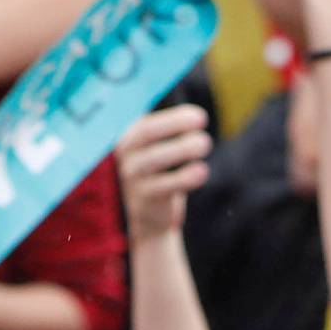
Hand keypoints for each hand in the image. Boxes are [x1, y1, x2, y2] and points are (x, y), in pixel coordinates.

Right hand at [117, 105, 211, 243]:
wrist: (150, 218)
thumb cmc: (159, 174)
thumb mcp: (158, 147)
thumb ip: (167, 128)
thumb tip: (193, 111)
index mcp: (128, 135)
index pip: (145, 118)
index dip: (170, 114)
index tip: (197, 114)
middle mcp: (124, 153)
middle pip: (146, 133)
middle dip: (174, 123)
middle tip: (202, 118)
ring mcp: (131, 177)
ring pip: (155, 158)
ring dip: (182, 148)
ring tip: (205, 143)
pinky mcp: (143, 200)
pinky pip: (164, 186)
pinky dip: (184, 178)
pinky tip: (202, 171)